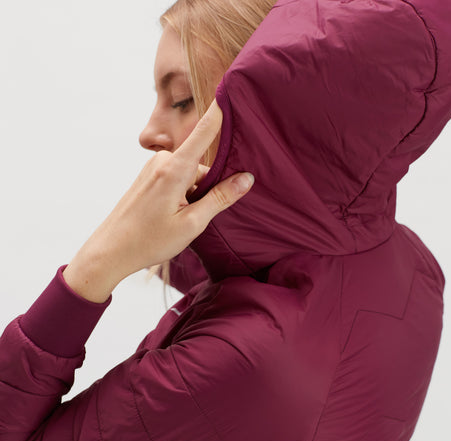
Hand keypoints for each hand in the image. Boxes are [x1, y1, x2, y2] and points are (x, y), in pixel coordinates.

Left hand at [62, 99, 254, 302]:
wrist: (109, 251)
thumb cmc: (149, 240)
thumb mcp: (192, 223)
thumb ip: (220, 198)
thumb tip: (246, 178)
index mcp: (174, 169)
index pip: (205, 132)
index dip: (220, 111)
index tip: (230, 85)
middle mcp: (162, 162)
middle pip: (201, 166)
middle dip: (207, 188)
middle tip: (195, 218)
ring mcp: (152, 169)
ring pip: (189, 175)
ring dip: (193, 196)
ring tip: (178, 222)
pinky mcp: (147, 178)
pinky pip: (176, 179)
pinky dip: (182, 196)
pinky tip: (171, 218)